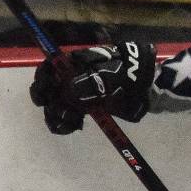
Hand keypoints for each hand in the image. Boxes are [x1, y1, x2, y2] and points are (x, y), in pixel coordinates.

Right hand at [29, 42, 155, 133]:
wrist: (148, 88)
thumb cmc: (128, 75)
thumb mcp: (109, 76)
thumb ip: (89, 84)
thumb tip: (68, 92)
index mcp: (75, 63)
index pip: (50, 68)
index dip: (42, 80)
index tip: (42, 96)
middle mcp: (73, 77)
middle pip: (50, 88)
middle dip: (49, 102)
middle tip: (57, 113)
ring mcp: (80, 93)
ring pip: (57, 104)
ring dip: (57, 115)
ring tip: (70, 123)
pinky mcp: (88, 107)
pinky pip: (70, 116)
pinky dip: (67, 123)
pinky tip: (73, 127)